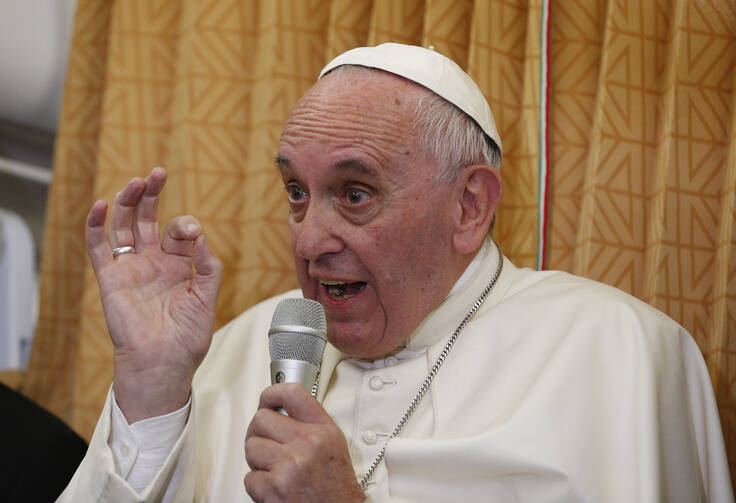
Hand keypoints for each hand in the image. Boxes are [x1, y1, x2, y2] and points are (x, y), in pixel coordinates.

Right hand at [85, 167, 222, 422]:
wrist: (164, 363)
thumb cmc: (188, 337)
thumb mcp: (207, 297)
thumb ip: (208, 266)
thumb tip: (199, 235)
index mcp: (178, 265)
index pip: (179, 232)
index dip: (186, 226)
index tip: (193, 234)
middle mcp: (153, 262)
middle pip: (147, 218)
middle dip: (153, 195)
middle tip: (158, 173)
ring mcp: (131, 268)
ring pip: (124, 226)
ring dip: (128, 201)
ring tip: (137, 181)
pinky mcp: (111, 278)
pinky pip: (99, 248)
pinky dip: (97, 226)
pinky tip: (103, 205)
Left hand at [244, 384, 363, 502]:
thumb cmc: (336, 487)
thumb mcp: (334, 445)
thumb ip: (309, 424)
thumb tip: (279, 410)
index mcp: (323, 430)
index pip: (293, 394)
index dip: (272, 393)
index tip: (267, 399)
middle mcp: (306, 444)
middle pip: (261, 419)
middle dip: (259, 432)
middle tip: (267, 441)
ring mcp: (288, 466)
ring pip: (251, 447)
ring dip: (258, 459)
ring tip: (274, 468)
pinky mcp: (272, 488)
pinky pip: (249, 477)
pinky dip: (258, 484)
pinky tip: (274, 486)